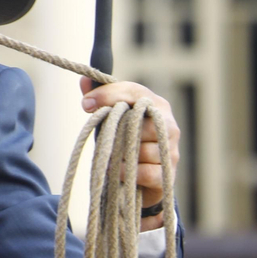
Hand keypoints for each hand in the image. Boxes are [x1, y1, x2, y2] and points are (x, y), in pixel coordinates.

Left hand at [80, 77, 179, 230]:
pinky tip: (119, 170)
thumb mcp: (113, 116)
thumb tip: (85, 80)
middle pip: (136, 122)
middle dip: (115, 132)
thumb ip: (100, 96)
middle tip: (106, 137)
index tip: (85, 104)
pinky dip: (126, 172)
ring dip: (121, 154)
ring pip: (140, 149)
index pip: (134, 91)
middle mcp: (169, 124)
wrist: (142, 176)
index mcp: (157, 104)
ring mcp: (172, 150)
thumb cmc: (126, 139)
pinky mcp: (167, 174)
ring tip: (116, 155)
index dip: (108, 95)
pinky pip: (144, 172)